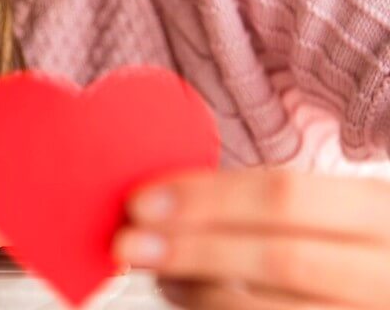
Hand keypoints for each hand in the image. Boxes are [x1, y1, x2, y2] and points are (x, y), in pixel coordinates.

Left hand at [113, 170, 389, 308]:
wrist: (377, 284)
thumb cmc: (345, 243)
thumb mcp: (331, 209)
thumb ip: (267, 203)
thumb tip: (165, 197)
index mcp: (381, 212)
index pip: (286, 196)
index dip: (207, 199)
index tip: (141, 201)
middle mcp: (386, 274)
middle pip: (279, 259)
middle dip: (192, 249)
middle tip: (127, 243)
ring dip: (193, 290)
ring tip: (155, 272)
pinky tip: (183, 295)